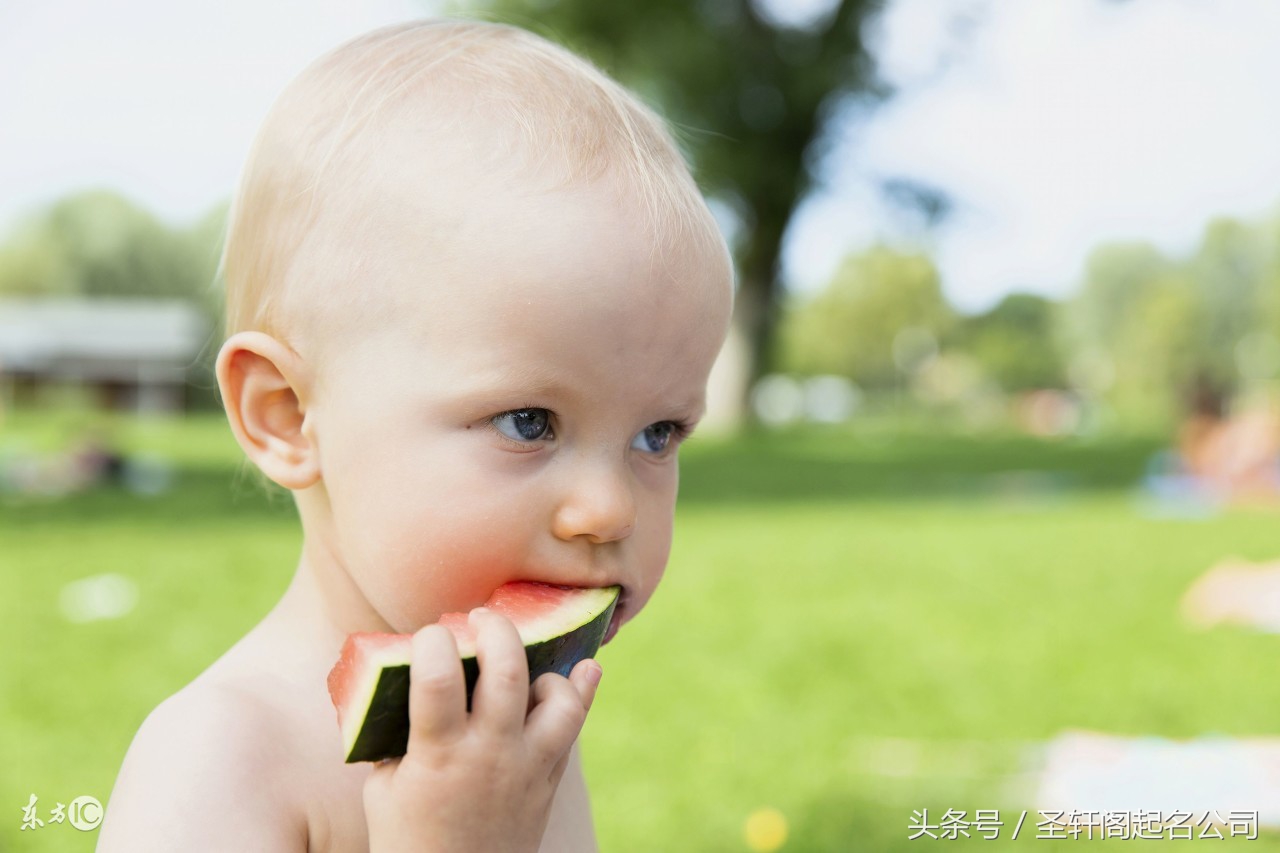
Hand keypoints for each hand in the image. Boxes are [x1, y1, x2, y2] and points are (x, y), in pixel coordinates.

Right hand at [363, 607, 602, 852]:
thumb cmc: (407, 837)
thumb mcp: (384, 785)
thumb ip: (398, 732)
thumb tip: (401, 677)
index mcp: (438, 755)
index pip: (437, 679)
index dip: (432, 642)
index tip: (429, 635)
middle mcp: (489, 755)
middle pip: (507, 672)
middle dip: (496, 629)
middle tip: (482, 618)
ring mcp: (527, 767)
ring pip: (559, 700)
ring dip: (544, 669)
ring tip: (522, 666)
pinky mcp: (548, 779)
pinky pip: (574, 727)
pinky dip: (581, 692)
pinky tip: (584, 670)